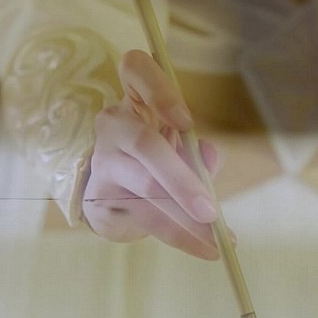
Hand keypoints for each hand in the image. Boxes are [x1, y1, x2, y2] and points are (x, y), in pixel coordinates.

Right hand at [82, 50, 223, 259]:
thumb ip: (200, 152)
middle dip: (181, 181)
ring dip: (185, 220)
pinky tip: (205, 249)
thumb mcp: (182, 149)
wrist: (116, 195)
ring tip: (218, 242)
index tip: (187, 121)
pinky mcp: (98, 196)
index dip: (160, 91)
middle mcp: (114, 123)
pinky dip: (180, 236)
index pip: (137, 69)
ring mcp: (103, 161)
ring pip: (146, 188)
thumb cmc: (158, 160)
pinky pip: (144, 217)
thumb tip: (208, 155)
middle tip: (211, 212)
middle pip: (145, 143)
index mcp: (137, 97)